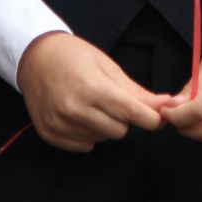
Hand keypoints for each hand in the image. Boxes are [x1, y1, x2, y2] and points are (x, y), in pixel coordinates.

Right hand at [16, 32, 170, 152]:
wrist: (35, 58)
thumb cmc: (74, 57)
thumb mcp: (107, 67)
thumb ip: (136, 92)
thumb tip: (166, 104)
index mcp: (92, 88)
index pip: (131, 113)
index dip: (151, 119)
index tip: (159, 119)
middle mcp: (75, 109)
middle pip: (119, 131)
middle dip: (123, 118)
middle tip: (111, 100)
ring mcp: (60, 123)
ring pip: (102, 138)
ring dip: (104, 125)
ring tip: (91, 104)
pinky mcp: (50, 134)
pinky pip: (84, 145)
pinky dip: (87, 133)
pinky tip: (79, 115)